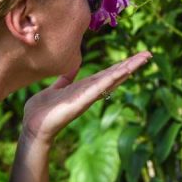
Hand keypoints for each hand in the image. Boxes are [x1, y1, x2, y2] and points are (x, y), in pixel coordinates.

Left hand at [21, 51, 152, 145]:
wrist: (33, 126)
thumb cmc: (42, 110)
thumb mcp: (56, 89)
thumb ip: (66, 78)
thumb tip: (73, 66)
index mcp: (85, 87)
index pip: (107, 73)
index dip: (122, 64)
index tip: (137, 55)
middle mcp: (90, 92)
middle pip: (114, 75)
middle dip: (131, 65)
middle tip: (148, 54)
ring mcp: (86, 98)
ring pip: (110, 80)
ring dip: (126, 70)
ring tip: (141, 61)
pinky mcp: (79, 103)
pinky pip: (96, 90)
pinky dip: (108, 81)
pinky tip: (120, 73)